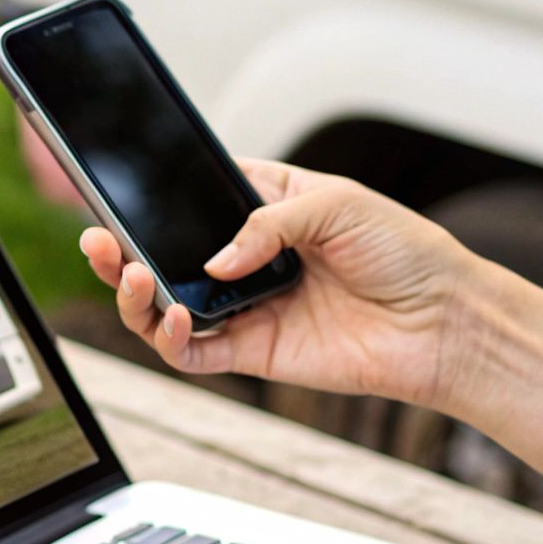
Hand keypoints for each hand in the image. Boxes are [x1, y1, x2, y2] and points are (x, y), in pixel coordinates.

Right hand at [81, 158, 476, 408]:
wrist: (443, 321)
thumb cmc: (405, 252)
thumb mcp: (336, 204)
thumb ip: (265, 223)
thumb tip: (213, 262)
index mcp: (263, 207)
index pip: (191, 197)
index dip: (152, 195)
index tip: (114, 190)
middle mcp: (245, 257)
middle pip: (163, 255)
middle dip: (120, 249)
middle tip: (98, 239)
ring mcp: (246, 306)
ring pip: (164, 306)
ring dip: (134, 294)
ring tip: (129, 275)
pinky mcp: (253, 353)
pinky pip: (193, 352)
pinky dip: (171, 338)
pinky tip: (177, 316)